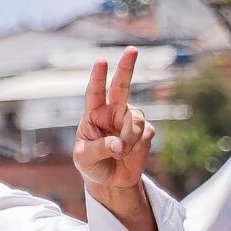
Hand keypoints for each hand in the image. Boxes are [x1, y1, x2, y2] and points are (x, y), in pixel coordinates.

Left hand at [71, 46, 153, 194]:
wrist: (111, 180)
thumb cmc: (91, 164)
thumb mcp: (85, 158)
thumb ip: (99, 149)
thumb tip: (119, 145)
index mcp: (94, 113)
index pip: (95, 92)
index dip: (98, 77)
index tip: (101, 61)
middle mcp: (113, 112)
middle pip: (121, 86)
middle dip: (127, 68)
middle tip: (132, 50)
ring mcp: (130, 120)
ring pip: (136, 120)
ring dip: (129, 138)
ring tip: (120, 153)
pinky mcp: (145, 132)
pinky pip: (145, 134)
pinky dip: (137, 146)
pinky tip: (129, 154)